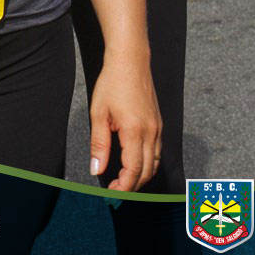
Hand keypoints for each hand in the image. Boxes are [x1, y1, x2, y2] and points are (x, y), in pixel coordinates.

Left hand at [89, 57, 161, 191]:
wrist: (131, 61)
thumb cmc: (112, 83)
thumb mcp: (98, 113)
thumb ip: (99, 144)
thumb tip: (96, 169)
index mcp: (134, 131)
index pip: (133, 171)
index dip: (123, 186)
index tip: (111, 192)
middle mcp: (151, 133)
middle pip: (147, 172)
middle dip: (133, 186)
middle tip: (116, 191)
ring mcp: (157, 128)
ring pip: (154, 163)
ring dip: (141, 176)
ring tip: (124, 180)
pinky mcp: (158, 123)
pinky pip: (157, 151)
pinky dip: (147, 163)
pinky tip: (134, 162)